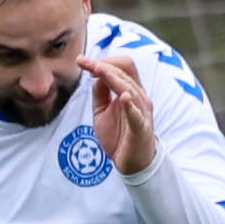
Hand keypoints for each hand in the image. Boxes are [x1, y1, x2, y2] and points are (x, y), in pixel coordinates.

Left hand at [77, 54, 157, 174]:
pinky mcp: (140, 129)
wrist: (133, 162)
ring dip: (112, 77)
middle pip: (125, 71)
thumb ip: (100, 93)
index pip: (123, 66)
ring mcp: (142, 112)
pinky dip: (130, 106)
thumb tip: (95, 75)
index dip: (104, 60)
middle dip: (102, 65)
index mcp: (132, 91)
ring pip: (129, 88)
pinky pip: (136, 115)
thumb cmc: (119, 135)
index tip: (83, 62)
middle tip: (82, 62)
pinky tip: (123, 97)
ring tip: (97, 69)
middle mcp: (140, 98)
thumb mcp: (102, 111)